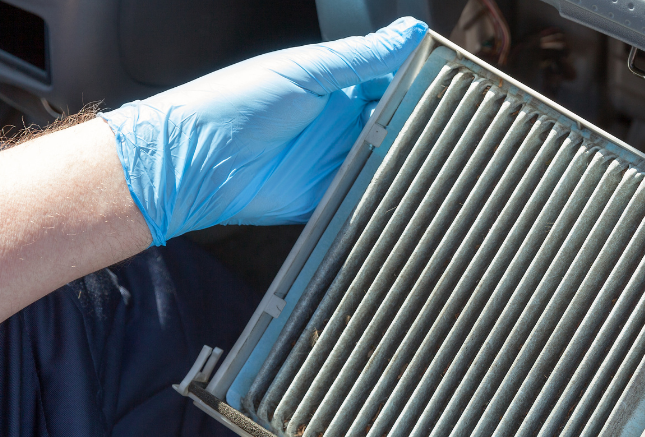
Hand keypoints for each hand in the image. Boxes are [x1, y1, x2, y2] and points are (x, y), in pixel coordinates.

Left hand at [100, 17, 426, 245]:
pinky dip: (383, 190)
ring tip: (429, 151)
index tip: (448, 79)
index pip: (390, 79)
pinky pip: (366, 194)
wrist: (197, 159)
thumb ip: (362, 56)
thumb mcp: (307, 69)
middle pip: (395, 121)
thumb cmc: (236, 102)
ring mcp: (336, 160)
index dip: (418, 79)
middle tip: (445, 120)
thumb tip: (410, 32)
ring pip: (387, 159)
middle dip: (418, 121)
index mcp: (334, 85)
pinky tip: (400, 183)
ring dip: (404, 156)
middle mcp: (339, 123)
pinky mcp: (329, 196)